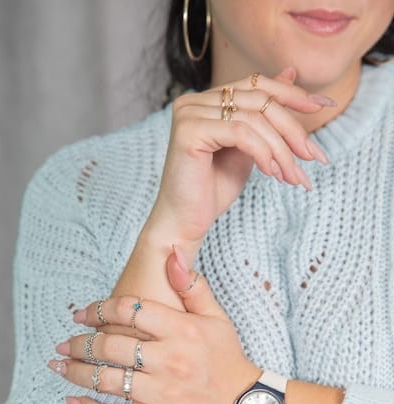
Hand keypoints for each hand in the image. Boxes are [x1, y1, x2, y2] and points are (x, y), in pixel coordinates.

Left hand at [48, 250, 260, 403]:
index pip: (129, 311)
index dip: (98, 309)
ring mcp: (161, 391)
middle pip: (110, 346)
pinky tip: (71, 402)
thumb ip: (192, 286)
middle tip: (63, 343)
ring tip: (58, 365)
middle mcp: (168, 359)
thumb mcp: (217, 318)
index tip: (81, 315)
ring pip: (106, 380)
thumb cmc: (228, 359)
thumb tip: (173, 253)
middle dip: (79, 343)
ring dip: (76, 372)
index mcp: (181, 330)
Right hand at [146, 68, 331, 250]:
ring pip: (254, 118)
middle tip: (314, 157)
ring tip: (293, 177)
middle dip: (293, 130)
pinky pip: (241, 132)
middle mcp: (194, 100)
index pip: (257, 84)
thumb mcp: (250, 147)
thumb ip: (265, 116)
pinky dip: (263, 153)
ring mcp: (189, 112)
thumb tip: (292, 74)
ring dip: (282, 149)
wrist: (186, 222)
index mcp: (207, 100)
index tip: (323, 106)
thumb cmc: (213, 190)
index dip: (292, 93)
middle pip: (260, 100)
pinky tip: (272, 174)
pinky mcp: (188, 130)